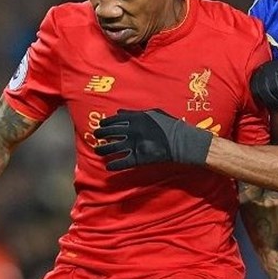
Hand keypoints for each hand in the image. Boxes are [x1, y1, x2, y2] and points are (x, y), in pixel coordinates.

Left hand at [94, 109, 212, 169]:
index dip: (105, 123)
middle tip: (96, 137)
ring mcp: (134, 145)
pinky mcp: (139, 158)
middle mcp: (132, 131)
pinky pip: (123, 162)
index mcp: (135, 118)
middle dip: (101, 135)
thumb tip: (119, 112)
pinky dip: (114, 164)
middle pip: (110, 133)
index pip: (115, 120)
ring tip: (98, 151)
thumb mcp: (153, 113)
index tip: (101, 126)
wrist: (181, 141)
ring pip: (113, 147)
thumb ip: (134, 113)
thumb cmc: (169, 125)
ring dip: (103, 150)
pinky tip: (109, 166)